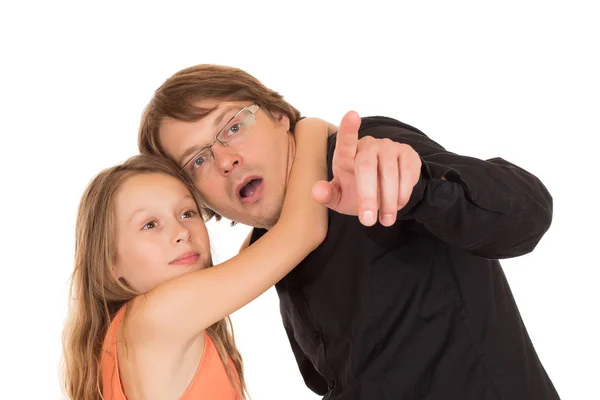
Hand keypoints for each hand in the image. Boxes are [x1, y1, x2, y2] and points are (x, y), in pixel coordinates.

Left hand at [312, 111, 421, 226]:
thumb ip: (328, 195)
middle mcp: (367, 145)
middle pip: (367, 166)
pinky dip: (404, 192)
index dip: (349, 128)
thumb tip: (317, 191)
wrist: (382, 193)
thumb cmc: (354, 192)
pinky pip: (408, 172)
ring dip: (388, 201)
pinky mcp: (407, 153)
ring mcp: (389, 147)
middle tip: (367, 221)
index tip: (352, 115)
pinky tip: (398, 204)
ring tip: (385, 220)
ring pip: (390, 172)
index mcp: (345, 154)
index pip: (345, 140)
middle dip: (367, 196)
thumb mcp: (339, 198)